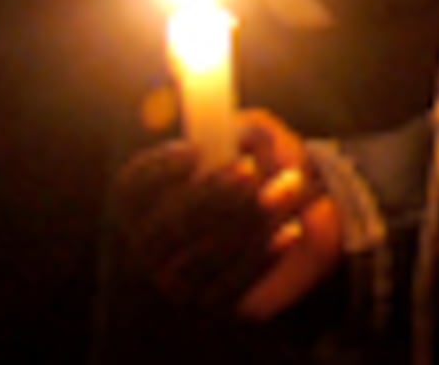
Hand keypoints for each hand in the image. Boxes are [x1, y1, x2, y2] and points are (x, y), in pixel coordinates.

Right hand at [113, 111, 344, 321]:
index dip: (157, 171)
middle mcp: (152, 244)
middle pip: (163, 227)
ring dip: (248, 220)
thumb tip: (239, 134)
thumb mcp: (261, 141)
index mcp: (153, 196)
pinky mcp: (210, 306)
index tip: (195, 151)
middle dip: (210, 196)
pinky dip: (262, 256)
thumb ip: (246, 131)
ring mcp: (176, 281)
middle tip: (251, 169)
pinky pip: (229, 287)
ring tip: (289, 188)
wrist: (305, 219)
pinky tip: (291, 230)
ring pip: (198, 259)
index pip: (133, 187)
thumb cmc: (269, 170)